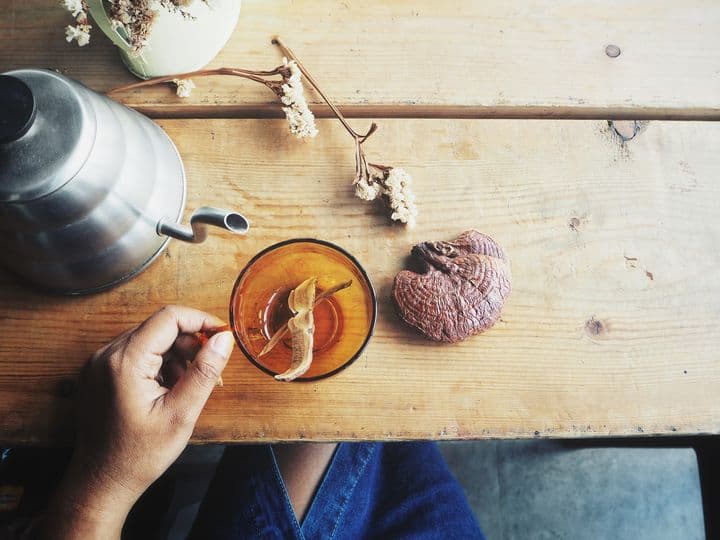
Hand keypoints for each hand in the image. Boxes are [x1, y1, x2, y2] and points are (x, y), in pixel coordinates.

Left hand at [45, 306, 233, 538]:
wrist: (101, 483)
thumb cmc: (139, 455)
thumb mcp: (181, 414)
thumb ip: (204, 372)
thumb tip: (224, 339)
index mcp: (125, 361)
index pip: (169, 317)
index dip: (201, 321)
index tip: (223, 337)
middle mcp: (106, 354)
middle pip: (159, 326)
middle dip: (190, 343)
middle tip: (209, 372)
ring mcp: (99, 363)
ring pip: (149, 338)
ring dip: (175, 354)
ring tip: (185, 387)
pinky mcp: (98, 372)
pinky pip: (136, 352)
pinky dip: (158, 363)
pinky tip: (167, 389)